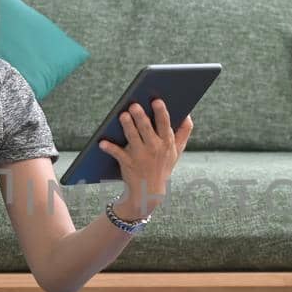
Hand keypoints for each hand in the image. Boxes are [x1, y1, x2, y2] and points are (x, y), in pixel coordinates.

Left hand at [97, 98, 193, 219]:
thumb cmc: (163, 166)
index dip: (161, 112)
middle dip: (141, 117)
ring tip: (122, 115)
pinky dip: (109, 148)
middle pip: (147, 129)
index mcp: (166, 142)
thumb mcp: (177, 151)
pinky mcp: (127, 163)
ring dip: (127, 127)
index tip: (157, 100)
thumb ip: (184, 132)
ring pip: (133, 138)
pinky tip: (102, 142)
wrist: (149, 191)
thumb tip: (188, 114)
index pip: (165, 124)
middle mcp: (154, 148)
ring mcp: (140, 156)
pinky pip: (117, 154)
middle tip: (134, 105)